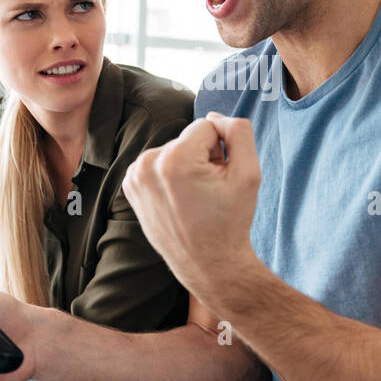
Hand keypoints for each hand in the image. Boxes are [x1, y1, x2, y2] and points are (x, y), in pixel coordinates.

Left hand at [121, 111, 261, 300]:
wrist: (207, 263)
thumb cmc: (230, 220)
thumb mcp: (249, 172)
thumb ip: (238, 131)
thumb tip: (213, 117)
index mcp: (175, 158)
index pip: (207, 126)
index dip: (221, 150)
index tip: (219, 179)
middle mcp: (148, 164)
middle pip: (187, 138)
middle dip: (202, 158)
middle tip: (208, 193)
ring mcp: (135, 176)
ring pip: (173, 150)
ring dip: (186, 167)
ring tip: (194, 198)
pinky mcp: (130, 185)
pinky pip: (158, 164)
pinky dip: (170, 176)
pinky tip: (178, 200)